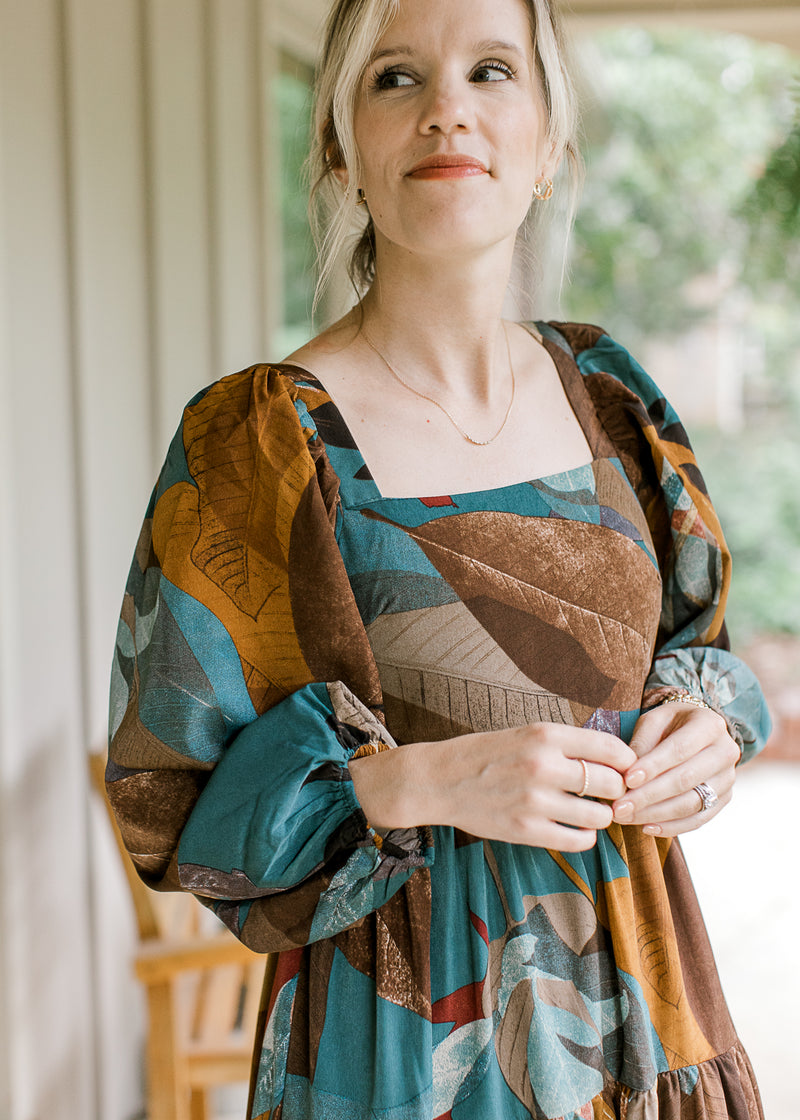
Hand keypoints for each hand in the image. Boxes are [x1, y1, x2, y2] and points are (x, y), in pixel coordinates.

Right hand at [350, 723, 636, 852]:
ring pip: (599, 815)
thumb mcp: (526, 734)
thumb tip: (615, 757)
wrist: (440, 780)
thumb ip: (566, 744)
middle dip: (616, 790)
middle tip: (607, 793)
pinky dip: (585, 837)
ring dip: (601, 815)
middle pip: (611, 784)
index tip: (625, 768)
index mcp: (545, 735)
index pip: (611, 748)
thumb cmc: (487, 754)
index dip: (626, 761)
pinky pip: (579, 840)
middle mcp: (542, 765)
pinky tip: (574, 828)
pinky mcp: (526, 831)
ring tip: (590, 811)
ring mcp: (534, 801)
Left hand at [612, 702, 738, 835]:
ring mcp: (728, 779)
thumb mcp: (654, 720)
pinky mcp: (724, 799)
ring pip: (691, 804)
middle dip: (648, 796)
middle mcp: (725, 752)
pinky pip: (698, 819)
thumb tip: (627, 775)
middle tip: (619, 807)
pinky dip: (672, 827)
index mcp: (710, 725)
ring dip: (656, 815)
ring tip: (626, 817)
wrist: (698, 731)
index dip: (653, 766)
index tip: (627, 780)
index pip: (679, 749)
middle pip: (685, 780)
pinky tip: (646, 828)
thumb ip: (643, 743)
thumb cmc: (670, 724)